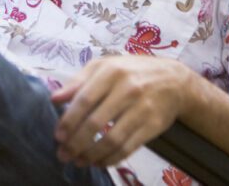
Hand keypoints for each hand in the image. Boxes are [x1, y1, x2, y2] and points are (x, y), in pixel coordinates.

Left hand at [51, 56, 194, 167]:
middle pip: (96, 123)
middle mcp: (127, 90)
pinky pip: (129, 147)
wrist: (174, 80)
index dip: (69, 120)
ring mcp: (142, 109)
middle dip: (76, 143)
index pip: (85, 100)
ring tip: (78, 161)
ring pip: (112, 139)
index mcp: (110, 72)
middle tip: (63, 154)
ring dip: (92, 155)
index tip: (58, 136)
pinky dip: (111, 158)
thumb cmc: (131, 71)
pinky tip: (99, 161)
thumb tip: (54, 98)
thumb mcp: (104, 66)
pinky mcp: (153, 126)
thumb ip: (78, 81)